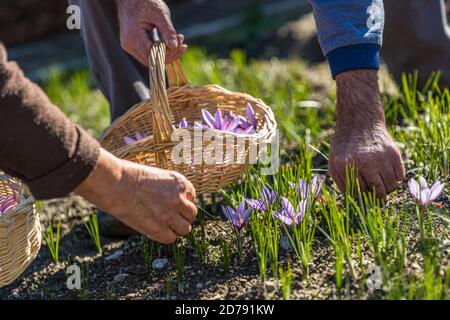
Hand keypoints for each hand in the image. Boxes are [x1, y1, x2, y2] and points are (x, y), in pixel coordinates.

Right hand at [75, 149, 196, 243]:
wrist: (116, 184)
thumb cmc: (130, 177)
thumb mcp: (157, 177)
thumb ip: (169, 190)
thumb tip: (171, 203)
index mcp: (181, 183)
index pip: (191, 199)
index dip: (181, 204)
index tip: (172, 206)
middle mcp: (180, 199)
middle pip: (191, 214)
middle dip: (181, 216)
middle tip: (169, 217)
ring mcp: (171, 215)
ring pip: (185, 229)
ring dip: (176, 228)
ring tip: (163, 225)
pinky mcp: (160, 229)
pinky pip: (170, 238)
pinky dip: (164, 236)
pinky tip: (154, 230)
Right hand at [115, 0, 186, 65]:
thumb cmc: (146, 3)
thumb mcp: (161, 14)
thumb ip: (168, 31)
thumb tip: (175, 46)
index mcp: (133, 36)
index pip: (154, 55)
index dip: (169, 53)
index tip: (181, 44)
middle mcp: (129, 44)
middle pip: (153, 61)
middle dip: (170, 54)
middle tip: (182, 43)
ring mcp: (129, 47)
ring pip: (151, 60)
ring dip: (167, 54)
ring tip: (179, 41)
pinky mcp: (132, 47)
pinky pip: (148, 55)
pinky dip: (161, 52)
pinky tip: (170, 44)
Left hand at [329, 70, 404, 199]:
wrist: (359, 120)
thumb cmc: (344, 145)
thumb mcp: (334, 163)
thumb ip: (342, 183)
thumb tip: (355, 202)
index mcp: (347, 165)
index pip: (359, 193)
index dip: (363, 201)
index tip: (366, 204)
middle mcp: (365, 162)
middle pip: (379, 192)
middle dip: (378, 198)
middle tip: (377, 198)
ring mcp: (381, 157)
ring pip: (392, 186)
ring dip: (387, 189)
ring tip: (380, 183)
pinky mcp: (394, 153)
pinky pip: (400, 176)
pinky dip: (395, 179)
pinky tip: (386, 174)